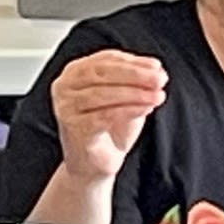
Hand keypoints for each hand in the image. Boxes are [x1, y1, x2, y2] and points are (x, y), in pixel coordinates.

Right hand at [50, 50, 166, 184]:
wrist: (94, 163)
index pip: (104, 60)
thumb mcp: (126, 99)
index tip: (156, 66)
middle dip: (134, 74)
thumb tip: (155, 70)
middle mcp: (65, 87)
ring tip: (157, 95)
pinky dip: (128, 110)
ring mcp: (66, 108)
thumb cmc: (108, 129)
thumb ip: (136, 83)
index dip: (132, 61)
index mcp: (75, 73)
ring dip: (134, 93)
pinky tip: (146, 109)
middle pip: (100, 73)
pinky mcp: (74, 128)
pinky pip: (103, 116)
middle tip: (159, 79)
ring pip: (102, 94)